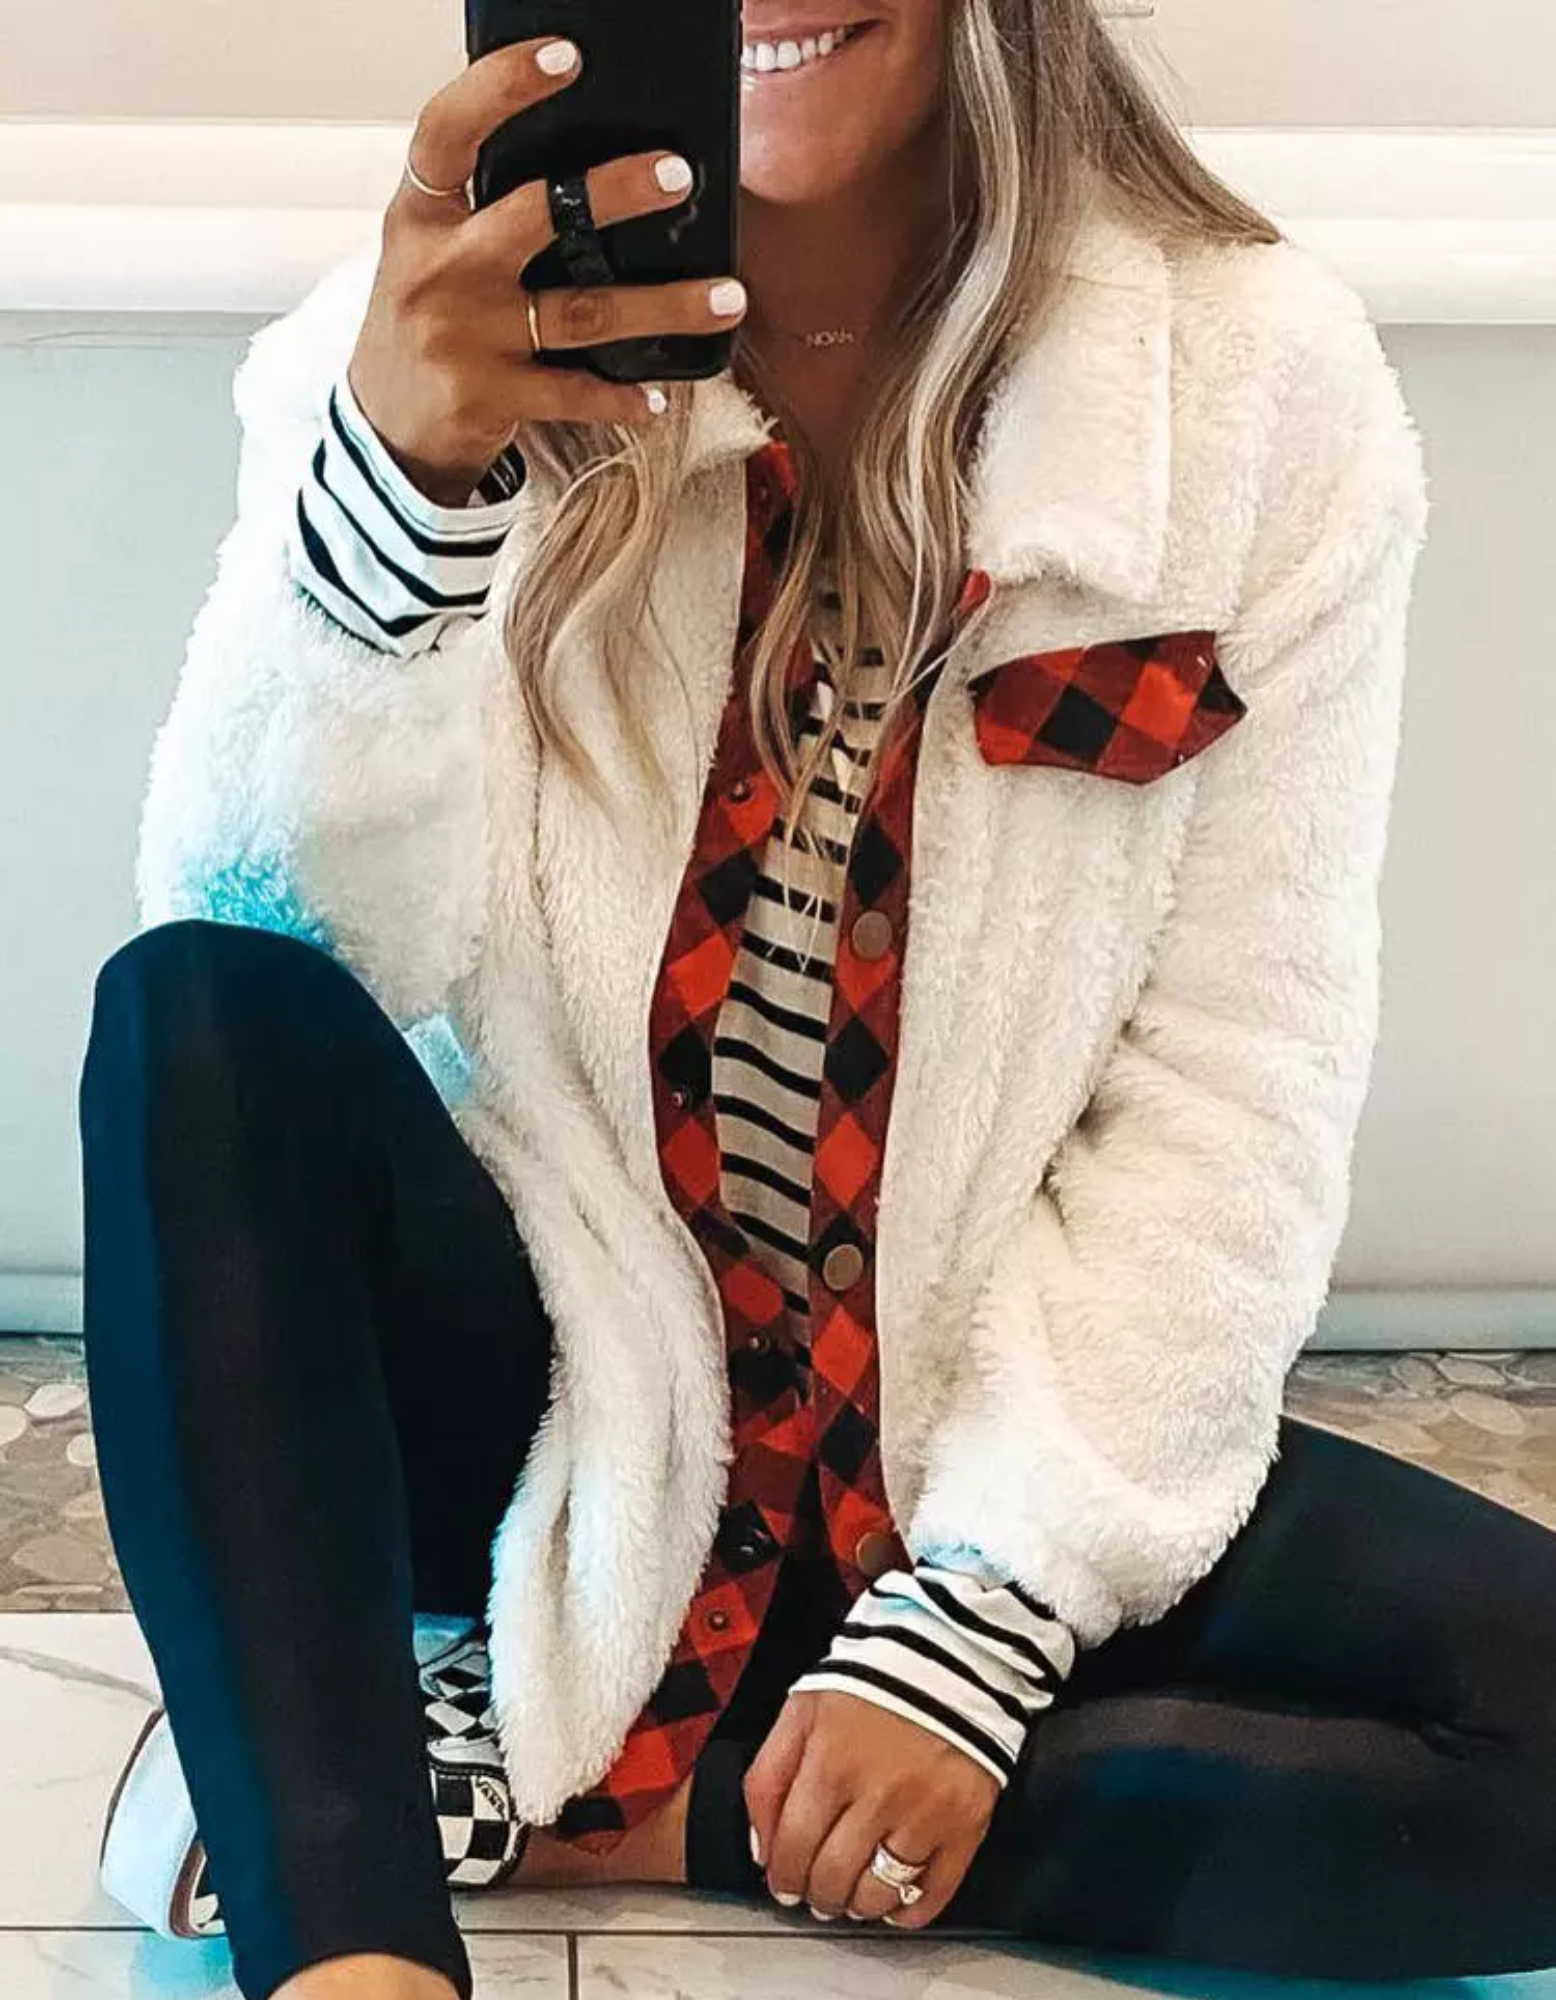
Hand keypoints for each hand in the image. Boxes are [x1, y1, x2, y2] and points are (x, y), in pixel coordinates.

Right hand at [348, 38, 749, 502]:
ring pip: (582, 311)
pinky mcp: (486, 397)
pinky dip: (621, 396)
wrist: (386, 427)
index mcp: (420, 215)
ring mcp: (463, 336)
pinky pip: (573, 394)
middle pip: (536, 215)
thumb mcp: (428, 251)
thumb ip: (481, 207)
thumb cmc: (425, 324)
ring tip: (727, 298)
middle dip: (614, 193)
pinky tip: (659, 394)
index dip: (503, 86)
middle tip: (679, 175)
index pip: (450, 130)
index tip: (566, 57)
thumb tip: (584, 156)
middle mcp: (437, 269)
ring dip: (663, 306)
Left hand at [743, 1689, 998, 1926]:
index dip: (783, 1876)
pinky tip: (896, 1903)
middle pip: (833, 1878)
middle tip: (817, 1893)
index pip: (793, 1848)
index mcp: (831, 1763)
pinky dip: (910, 1911)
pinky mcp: (966, 1823)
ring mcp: (925, 1812)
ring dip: (858, 1905)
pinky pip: (934, 1891)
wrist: (949, 1656)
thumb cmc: (872, 1681)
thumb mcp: (802, 1710)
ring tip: (852, 1896)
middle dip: (817, 1894)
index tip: (784, 1883)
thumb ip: (769, 1775)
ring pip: (879, 1893)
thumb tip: (761, 1847)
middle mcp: (878, 1794)